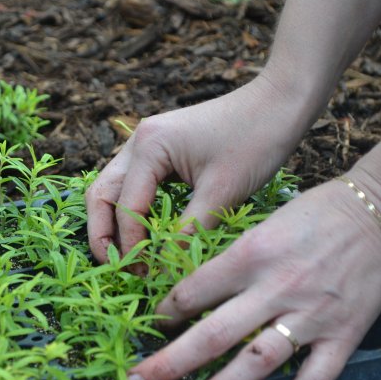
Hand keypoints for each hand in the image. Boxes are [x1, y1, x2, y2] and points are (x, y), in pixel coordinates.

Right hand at [85, 72, 316, 263]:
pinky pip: (133, 184)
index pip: (127, 207)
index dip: (131, 246)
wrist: (279, 102)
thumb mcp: (222, 192)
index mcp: (149, 147)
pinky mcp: (160, 150)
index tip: (144, 277)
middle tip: (117, 270)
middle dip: (103, 235)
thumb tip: (166, 268)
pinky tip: (144, 234)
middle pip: (101, 195)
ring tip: (127, 258)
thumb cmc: (256, 140)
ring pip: (112, 190)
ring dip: (114, 224)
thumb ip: (188, 231)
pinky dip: (132, 210)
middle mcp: (138, 142)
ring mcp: (146, 143)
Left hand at [125, 179, 380, 379]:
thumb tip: (190, 296)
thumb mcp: (261, 226)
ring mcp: (311, 315)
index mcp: (251, 254)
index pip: (194, 291)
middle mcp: (277, 287)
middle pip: (214, 332)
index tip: (151, 328)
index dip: (165, 314)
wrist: (379, 213)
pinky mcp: (344, 336)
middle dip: (171, 363)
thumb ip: (229, 262)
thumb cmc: (313, 214)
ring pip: (258, 361)